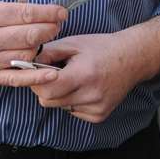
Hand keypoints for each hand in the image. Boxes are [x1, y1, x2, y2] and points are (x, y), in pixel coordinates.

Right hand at [0, 0, 66, 88]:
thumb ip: (7, 11)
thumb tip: (36, 13)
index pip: (26, 14)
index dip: (49, 13)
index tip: (62, 12)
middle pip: (30, 36)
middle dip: (50, 29)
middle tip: (58, 24)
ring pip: (26, 55)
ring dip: (42, 47)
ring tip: (46, 40)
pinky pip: (16, 78)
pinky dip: (36, 76)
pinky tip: (51, 72)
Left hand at [30, 31, 152, 122]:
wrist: (133, 58)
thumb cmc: (102, 47)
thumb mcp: (74, 43)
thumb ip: (48, 53)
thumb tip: (26, 62)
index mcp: (83, 75)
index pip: (46, 89)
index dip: (36, 81)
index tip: (35, 72)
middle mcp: (91, 95)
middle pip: (49, 101)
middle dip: (44, 88)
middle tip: (52, 74)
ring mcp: (96, 108)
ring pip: (60, 107)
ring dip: (59, 95)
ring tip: (72, 79)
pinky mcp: (99, 116)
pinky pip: (73, 112)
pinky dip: (72, 101)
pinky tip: (83, 88)